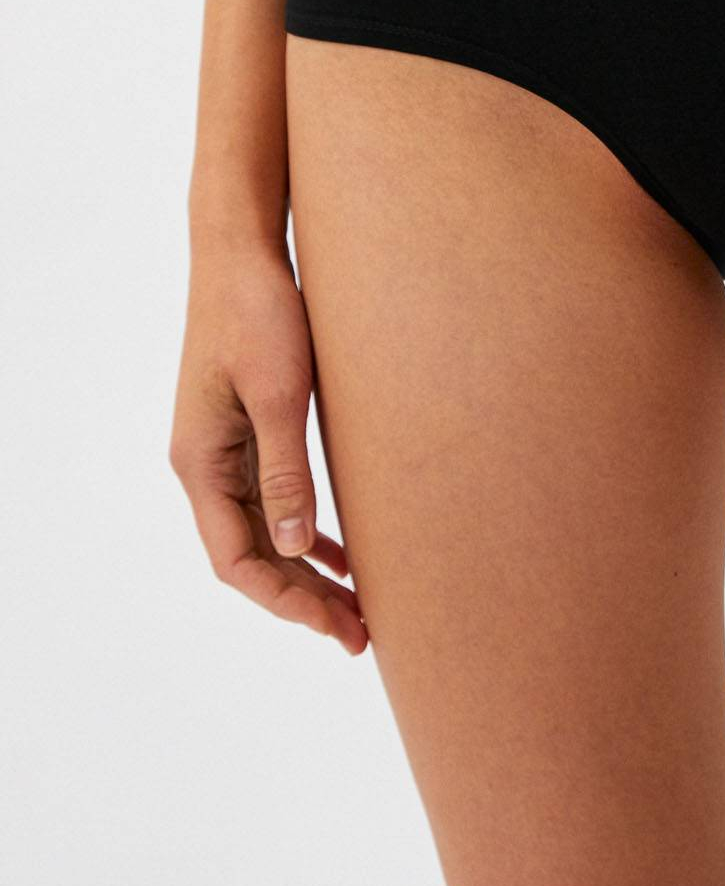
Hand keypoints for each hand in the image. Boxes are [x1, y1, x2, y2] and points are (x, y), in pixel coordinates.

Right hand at [170, 232, 366, 653]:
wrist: (242, 250)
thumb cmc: (259, 311)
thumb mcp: (278, 391)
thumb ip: (286, 470)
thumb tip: (300, 549)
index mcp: (203, 463)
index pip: (237, 560)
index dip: (286, 600)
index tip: (335, 626)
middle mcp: (206, 464)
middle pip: (252, 556)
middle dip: (303, 600)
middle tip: (360, 635)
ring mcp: (225, 448)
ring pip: (266, 532)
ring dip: (307, 572)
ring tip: (357, 611)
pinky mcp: (248, 427)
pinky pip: (274, 500)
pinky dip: (307, 532)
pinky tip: (343, 553)